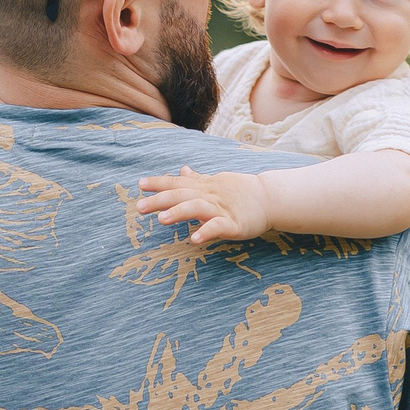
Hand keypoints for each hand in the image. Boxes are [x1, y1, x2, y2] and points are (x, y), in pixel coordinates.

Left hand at [137, 165, 270, 244]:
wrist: (270, 198)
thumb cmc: (242, 192)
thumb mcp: (218, 181)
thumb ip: (198, 179)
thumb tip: (182, 170)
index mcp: (205, 186)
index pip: (178, 183)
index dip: (159, 183)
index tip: (140, 185)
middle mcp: (210, 195)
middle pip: (182, 195)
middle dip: (160, 200)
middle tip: (139, 207)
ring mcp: (222, 209)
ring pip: (197, 208)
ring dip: (179, 213)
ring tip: (161, 220)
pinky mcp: (234, 224)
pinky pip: (218, 227)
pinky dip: (206, 231)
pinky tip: (194, 239)